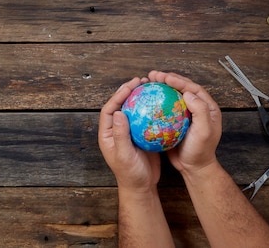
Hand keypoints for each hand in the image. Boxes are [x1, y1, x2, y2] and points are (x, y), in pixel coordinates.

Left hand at [98, 76, 161, 191]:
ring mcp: (130, 132)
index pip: (109, 109)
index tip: (130, 86)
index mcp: (108, 134)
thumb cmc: (130, 173)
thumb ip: (120, 134)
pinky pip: (145, 118)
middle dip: (129, 91)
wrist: (142, 186)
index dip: (118, 95)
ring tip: (150, 86)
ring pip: (133, 110)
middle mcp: (117, 130)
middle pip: (121, 105)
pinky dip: (151, 109)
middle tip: (141, 81)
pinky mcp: (142, 135)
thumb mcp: (124, 154)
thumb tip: (118, 112)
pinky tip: (161, 102)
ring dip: (140, 97)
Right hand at [147, 71, 221, 172]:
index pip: (192, 88)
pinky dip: (156, 101)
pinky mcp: (175, 121)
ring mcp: (185, 114)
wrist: (193, 168)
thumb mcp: (204, 131)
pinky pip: (165, 107)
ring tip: (148, 82)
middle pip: (182, 88)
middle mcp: (197, 108)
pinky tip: (146, 99)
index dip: (178, 80)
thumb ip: (200, 111)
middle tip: (153, 75)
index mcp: (208, 107)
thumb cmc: (200, 151)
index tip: (165, 77)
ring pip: (172, 96)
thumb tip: (188, 93)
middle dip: (168, 79)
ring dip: (161, 88)